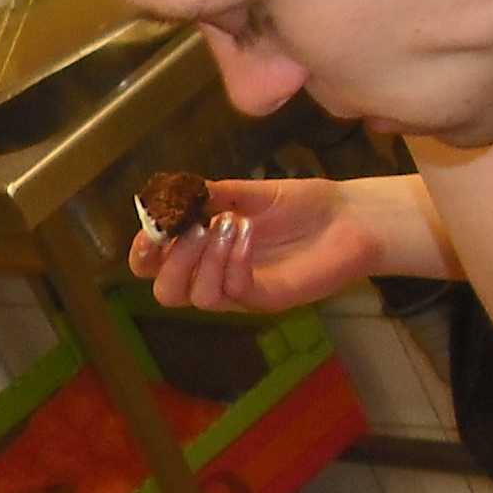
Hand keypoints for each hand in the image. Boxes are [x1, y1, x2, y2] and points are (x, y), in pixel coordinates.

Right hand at [127, 176, 404, 312]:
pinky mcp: (266, 299)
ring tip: (228, 223)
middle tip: (191, 229)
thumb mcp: (248, 194)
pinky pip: (236, 291)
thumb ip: (211, 196)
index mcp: (201, 251)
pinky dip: (235, 261)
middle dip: (170, 262)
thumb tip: (172, 192)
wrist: (350, 217)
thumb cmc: (299, 206)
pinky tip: (248, 232)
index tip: (150, 228)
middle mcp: (213, 277)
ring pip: (199, 297)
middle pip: (166, 292)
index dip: (143, 253)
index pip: (153, 266)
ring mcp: (239, 293)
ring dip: (206, 259)